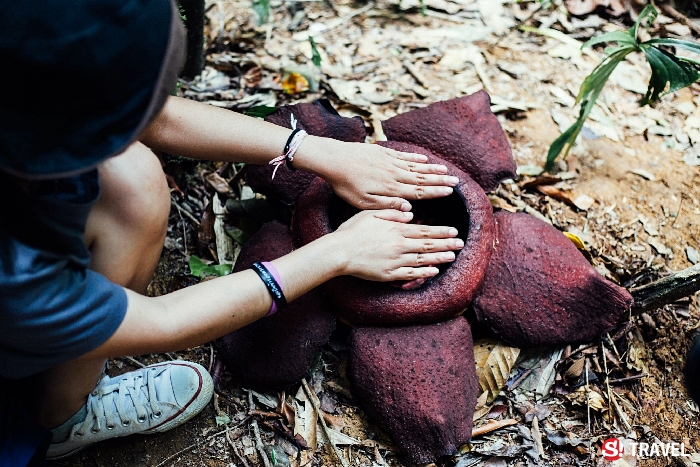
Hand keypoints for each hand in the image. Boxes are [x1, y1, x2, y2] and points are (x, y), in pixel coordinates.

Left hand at [297, 137, 459, 210]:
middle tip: (456, 181)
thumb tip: (409, 209)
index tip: (450, 192)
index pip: (419, 191)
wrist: (334, 160)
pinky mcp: (382, 152)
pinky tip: (424, 159)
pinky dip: (415, 158)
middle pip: (422, 177)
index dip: (435, 191)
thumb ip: (387, 205)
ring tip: (446, 170)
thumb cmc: (347, 185)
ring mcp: (389, 161)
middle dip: (440, 180)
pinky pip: (404, 155)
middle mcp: (394, 173)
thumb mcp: (364, 202)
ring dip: (431, 168)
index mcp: (391, 188)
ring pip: (415, 166)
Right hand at [330, 209, 462, 281]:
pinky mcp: (390, 274)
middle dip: (446, 244)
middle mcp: (400, 245)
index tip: (453, 231)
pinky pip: (411, 274)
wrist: (340, 251)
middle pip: (428, 245)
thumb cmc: (353, 230)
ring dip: (440, 258)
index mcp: (396, 229)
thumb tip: (410, 213)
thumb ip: (392, 211)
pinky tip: (434, 271)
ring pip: (423, 259)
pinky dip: (424, 273)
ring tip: (453, 256)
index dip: (441, 231)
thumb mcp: (371, 213)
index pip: (424, 230)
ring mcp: (396, 260)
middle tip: (460, 243)